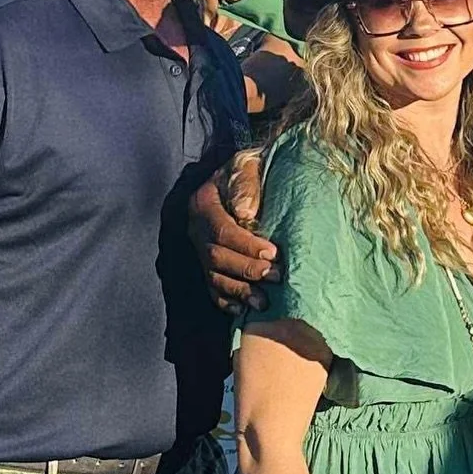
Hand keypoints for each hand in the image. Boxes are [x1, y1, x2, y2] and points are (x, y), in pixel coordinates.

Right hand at [189, 166, 277, 312]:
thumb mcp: (248, 164)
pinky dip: (227, 300)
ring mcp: (198, 248)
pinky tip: (243, 309)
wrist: (241, 176)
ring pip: (213, 277)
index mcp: (203, 203)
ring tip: (264, 302)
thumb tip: (247, 213)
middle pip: (216, 257)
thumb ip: (246, 183)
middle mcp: (196, 228)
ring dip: (239, 291)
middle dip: (247, 270)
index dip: (247, 245)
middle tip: (276, 277)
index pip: (222, 231)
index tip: (273, 253)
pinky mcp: (205, 264)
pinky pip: (211, 288)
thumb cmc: (249, 169)